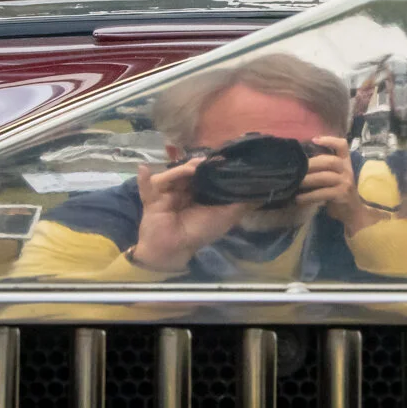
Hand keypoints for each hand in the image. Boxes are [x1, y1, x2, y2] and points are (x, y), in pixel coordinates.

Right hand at [132, 160, 250, 271]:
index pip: (205, 173)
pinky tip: (143, 169)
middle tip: (208, 161)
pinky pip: (147, 186)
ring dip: (180, 171)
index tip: (223, 157)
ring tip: (192, 169)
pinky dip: (144, 179)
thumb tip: (263, 192)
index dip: (212, 165)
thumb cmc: (200, 232)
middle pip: (188, 170)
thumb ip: (242, 204)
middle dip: (197, 165)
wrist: (176, 250)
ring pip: (172, 175)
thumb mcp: (226, 217)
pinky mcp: (152, 198)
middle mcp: (182, 188)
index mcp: (199, 191)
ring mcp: (166, 192)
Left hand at [296, 137, 385, 235]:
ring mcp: (346, 182)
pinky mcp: (342, 195)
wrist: (353, 212)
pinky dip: (309, 196)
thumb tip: (299, 164)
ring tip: (295, 184)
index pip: (342, 145)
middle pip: (329, 161)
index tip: (314, 139)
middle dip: (311, 164)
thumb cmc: (338, 192)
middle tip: (296, 169)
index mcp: (345, 162)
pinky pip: (323, 193)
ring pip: (325, 177)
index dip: (329, 140)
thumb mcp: (334, 177)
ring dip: (307, 180)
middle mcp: (347, 169)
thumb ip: (323, 168)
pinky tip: (299, 198)